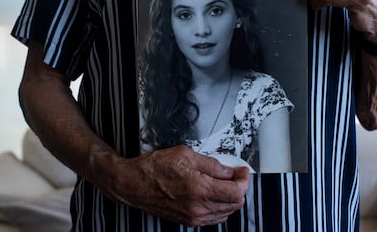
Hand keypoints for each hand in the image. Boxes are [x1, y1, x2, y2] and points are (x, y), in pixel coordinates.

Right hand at [107, 145, 249, 225]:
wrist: (133, 183)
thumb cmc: (153, 168)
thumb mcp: (185, 155)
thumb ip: (212, 164)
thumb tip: (229, 170)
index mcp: (199, 189)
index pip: (236, 192)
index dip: (244, 180)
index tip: (242, 171)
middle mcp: (197, 207)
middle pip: (234, 204)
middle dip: (239, 188)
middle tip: (235, 174)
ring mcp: (193, 217)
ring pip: (226, 212)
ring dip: (230, 198)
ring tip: (224, 182)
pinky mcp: (188, 221)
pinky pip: (213, 218)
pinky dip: (219, 206)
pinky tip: (214, 193)